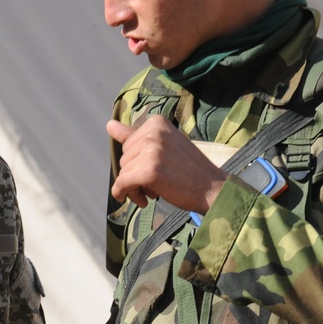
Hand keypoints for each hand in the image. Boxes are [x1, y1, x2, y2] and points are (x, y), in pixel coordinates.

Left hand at [107, 116, 226, 212]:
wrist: (214, 188)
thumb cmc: (189, 169)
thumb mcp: (164, 146)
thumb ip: (135, 136)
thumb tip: (108, 124)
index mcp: (156, 123)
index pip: (129, 144)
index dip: (138, 161)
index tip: (154, 170)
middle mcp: (153, 132)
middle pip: (124, 158)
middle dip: (134, 174)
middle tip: (153, 185)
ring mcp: (151, 151)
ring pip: (123, 172)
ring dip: (134, 187)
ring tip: (153, 193)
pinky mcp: (149, 171)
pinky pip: (123, 183)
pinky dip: (124, 193)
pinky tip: (140, 200)